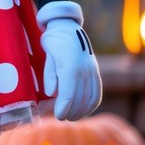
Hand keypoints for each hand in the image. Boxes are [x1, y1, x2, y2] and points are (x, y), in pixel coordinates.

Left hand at [37, 1, 101, 120]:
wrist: (67, 26)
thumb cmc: (53, 42)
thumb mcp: (47, 56)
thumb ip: (50, 75)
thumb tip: (52, 93)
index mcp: (70, 66)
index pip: (69, 94)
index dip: (64, 108)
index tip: (58, 116)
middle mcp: (84, 69)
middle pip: (80, 98)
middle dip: (71, 111)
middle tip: (62, 117)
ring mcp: (92, 69)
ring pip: (91, 97)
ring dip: (82, 110)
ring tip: (72, 116)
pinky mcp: (95, 70)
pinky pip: (97, 91)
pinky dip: (92, 103)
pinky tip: (85, 109)